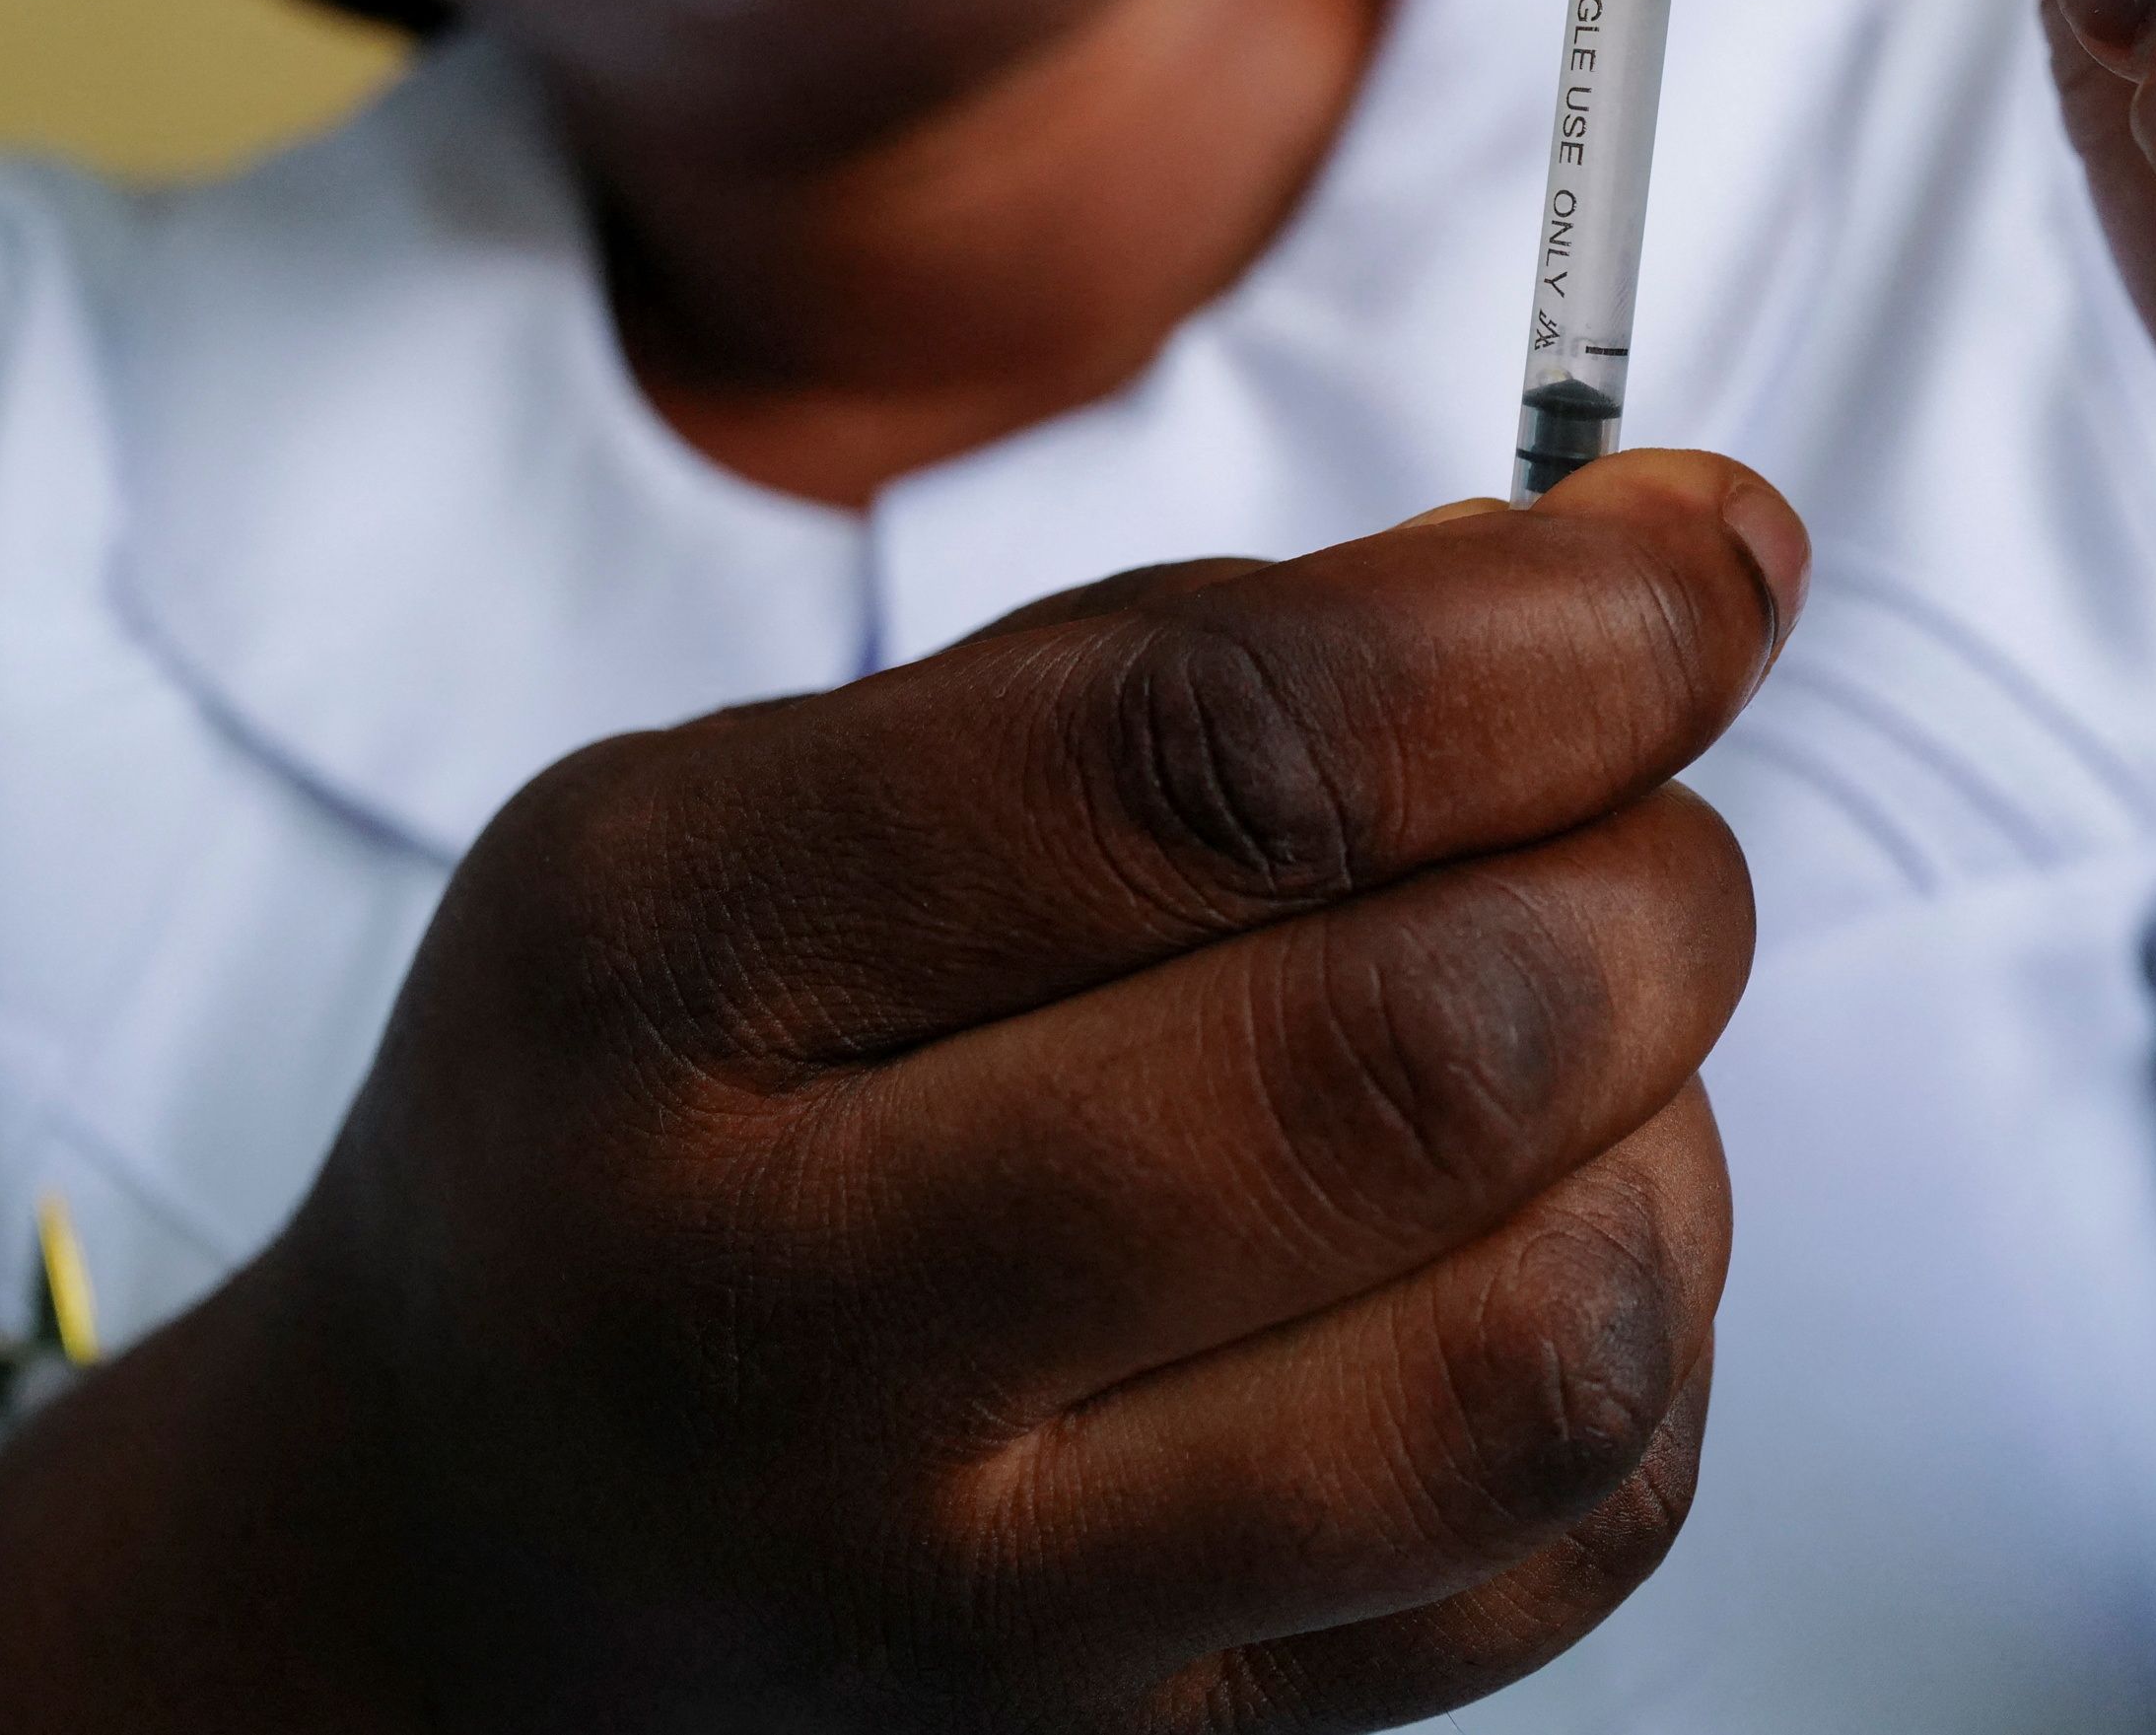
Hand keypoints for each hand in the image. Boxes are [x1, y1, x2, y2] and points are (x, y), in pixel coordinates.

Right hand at [281, 452, 1803, 1733]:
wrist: (455, 1557)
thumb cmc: (651, 1102)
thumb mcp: (753, 803)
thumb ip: (1155, 674)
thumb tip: (1621, 575)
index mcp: (672, 966)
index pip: (1217, 763)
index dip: (1548, 636)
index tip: (1700, 554)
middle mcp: (794, 1312)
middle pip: (1417, 1056)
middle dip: (1645, 880)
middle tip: (1637, 819)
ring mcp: (979, 1600)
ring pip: (1549, 1343)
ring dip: (1670, 1128)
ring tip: (1583, 1044)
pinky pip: (1566, 1545)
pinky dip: (1643, 1341)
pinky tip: (1537, 1238)